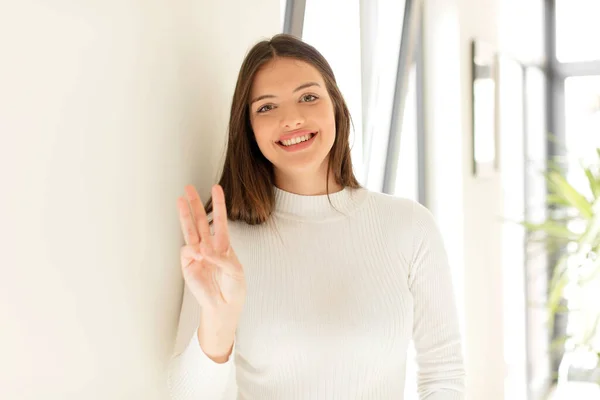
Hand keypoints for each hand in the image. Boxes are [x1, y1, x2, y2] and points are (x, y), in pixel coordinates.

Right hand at [177, 184, 245, 317]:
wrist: (224, 305)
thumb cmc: (233, 286)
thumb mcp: (234, 269)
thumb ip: (220, 257)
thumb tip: (201, 249)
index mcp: (223, 244)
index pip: (220, 220)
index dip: (218, 204)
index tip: (216, 188)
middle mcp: (208, 246)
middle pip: (201, 220)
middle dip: (195, 204)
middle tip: (188, 188)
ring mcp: (197, 254)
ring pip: (189, 230)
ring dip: (185, 215)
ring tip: (180, 200)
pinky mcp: (188, 264)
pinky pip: (188, 251)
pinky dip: (194, 250)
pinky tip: (199, 255)